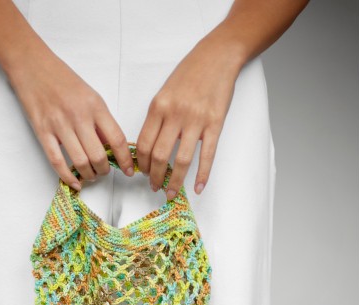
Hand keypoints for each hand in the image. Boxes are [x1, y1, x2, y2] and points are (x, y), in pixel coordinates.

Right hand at [7, 49, 134, 190]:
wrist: (32, 65)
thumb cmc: (63, 80)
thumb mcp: (90, 96)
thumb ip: (100, 121)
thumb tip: (112, 148)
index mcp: (95, 106)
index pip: (116, 139)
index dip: (125, 159)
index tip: (129, 171)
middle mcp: (79, 116)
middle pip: (98, 155)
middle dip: (104, 170)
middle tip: (104, 172)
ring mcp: (59, 125)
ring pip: (80, 162)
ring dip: (89, 175)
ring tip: (91, 176)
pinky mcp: (42, 132)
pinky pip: (57, 161)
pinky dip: (68, 177)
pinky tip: (75, 183)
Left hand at [135, 36, 243, 198]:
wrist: (217, 57)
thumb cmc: (189, 74)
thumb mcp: (164, 92)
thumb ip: (157, 118)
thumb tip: (148, 147)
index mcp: (159, 107)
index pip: (144, 144)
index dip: (141, 164)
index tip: (142, 173)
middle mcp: (175, 114)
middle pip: (159, 156)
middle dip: (154, 177)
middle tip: (154, 187)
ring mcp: (196, 120)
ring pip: (182, 160)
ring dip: (174, 181)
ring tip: (170, 193)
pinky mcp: (215, 124)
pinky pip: (207, 155)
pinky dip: (202, 175)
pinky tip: (197, 188)